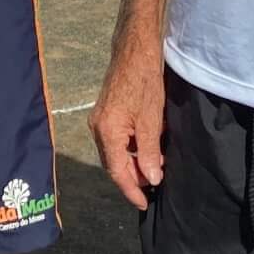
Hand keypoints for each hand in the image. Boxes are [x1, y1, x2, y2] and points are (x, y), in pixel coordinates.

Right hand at [90, 40, 166, 210]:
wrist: (136, 48)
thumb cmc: (144, 80)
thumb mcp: (152, 120)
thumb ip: (149, 152)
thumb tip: (151, 178)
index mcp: (106, 131)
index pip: (117, 171)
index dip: (131, 190)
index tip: (144, 204)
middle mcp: (97, 127)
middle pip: (114, 164)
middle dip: (133, 178)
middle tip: (154, 188)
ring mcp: (100, 119)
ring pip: (116, 152)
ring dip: (134, 163)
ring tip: (156, 168)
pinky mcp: (107, 112)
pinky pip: (117, 139)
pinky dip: (132, 148)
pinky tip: (149, 149)